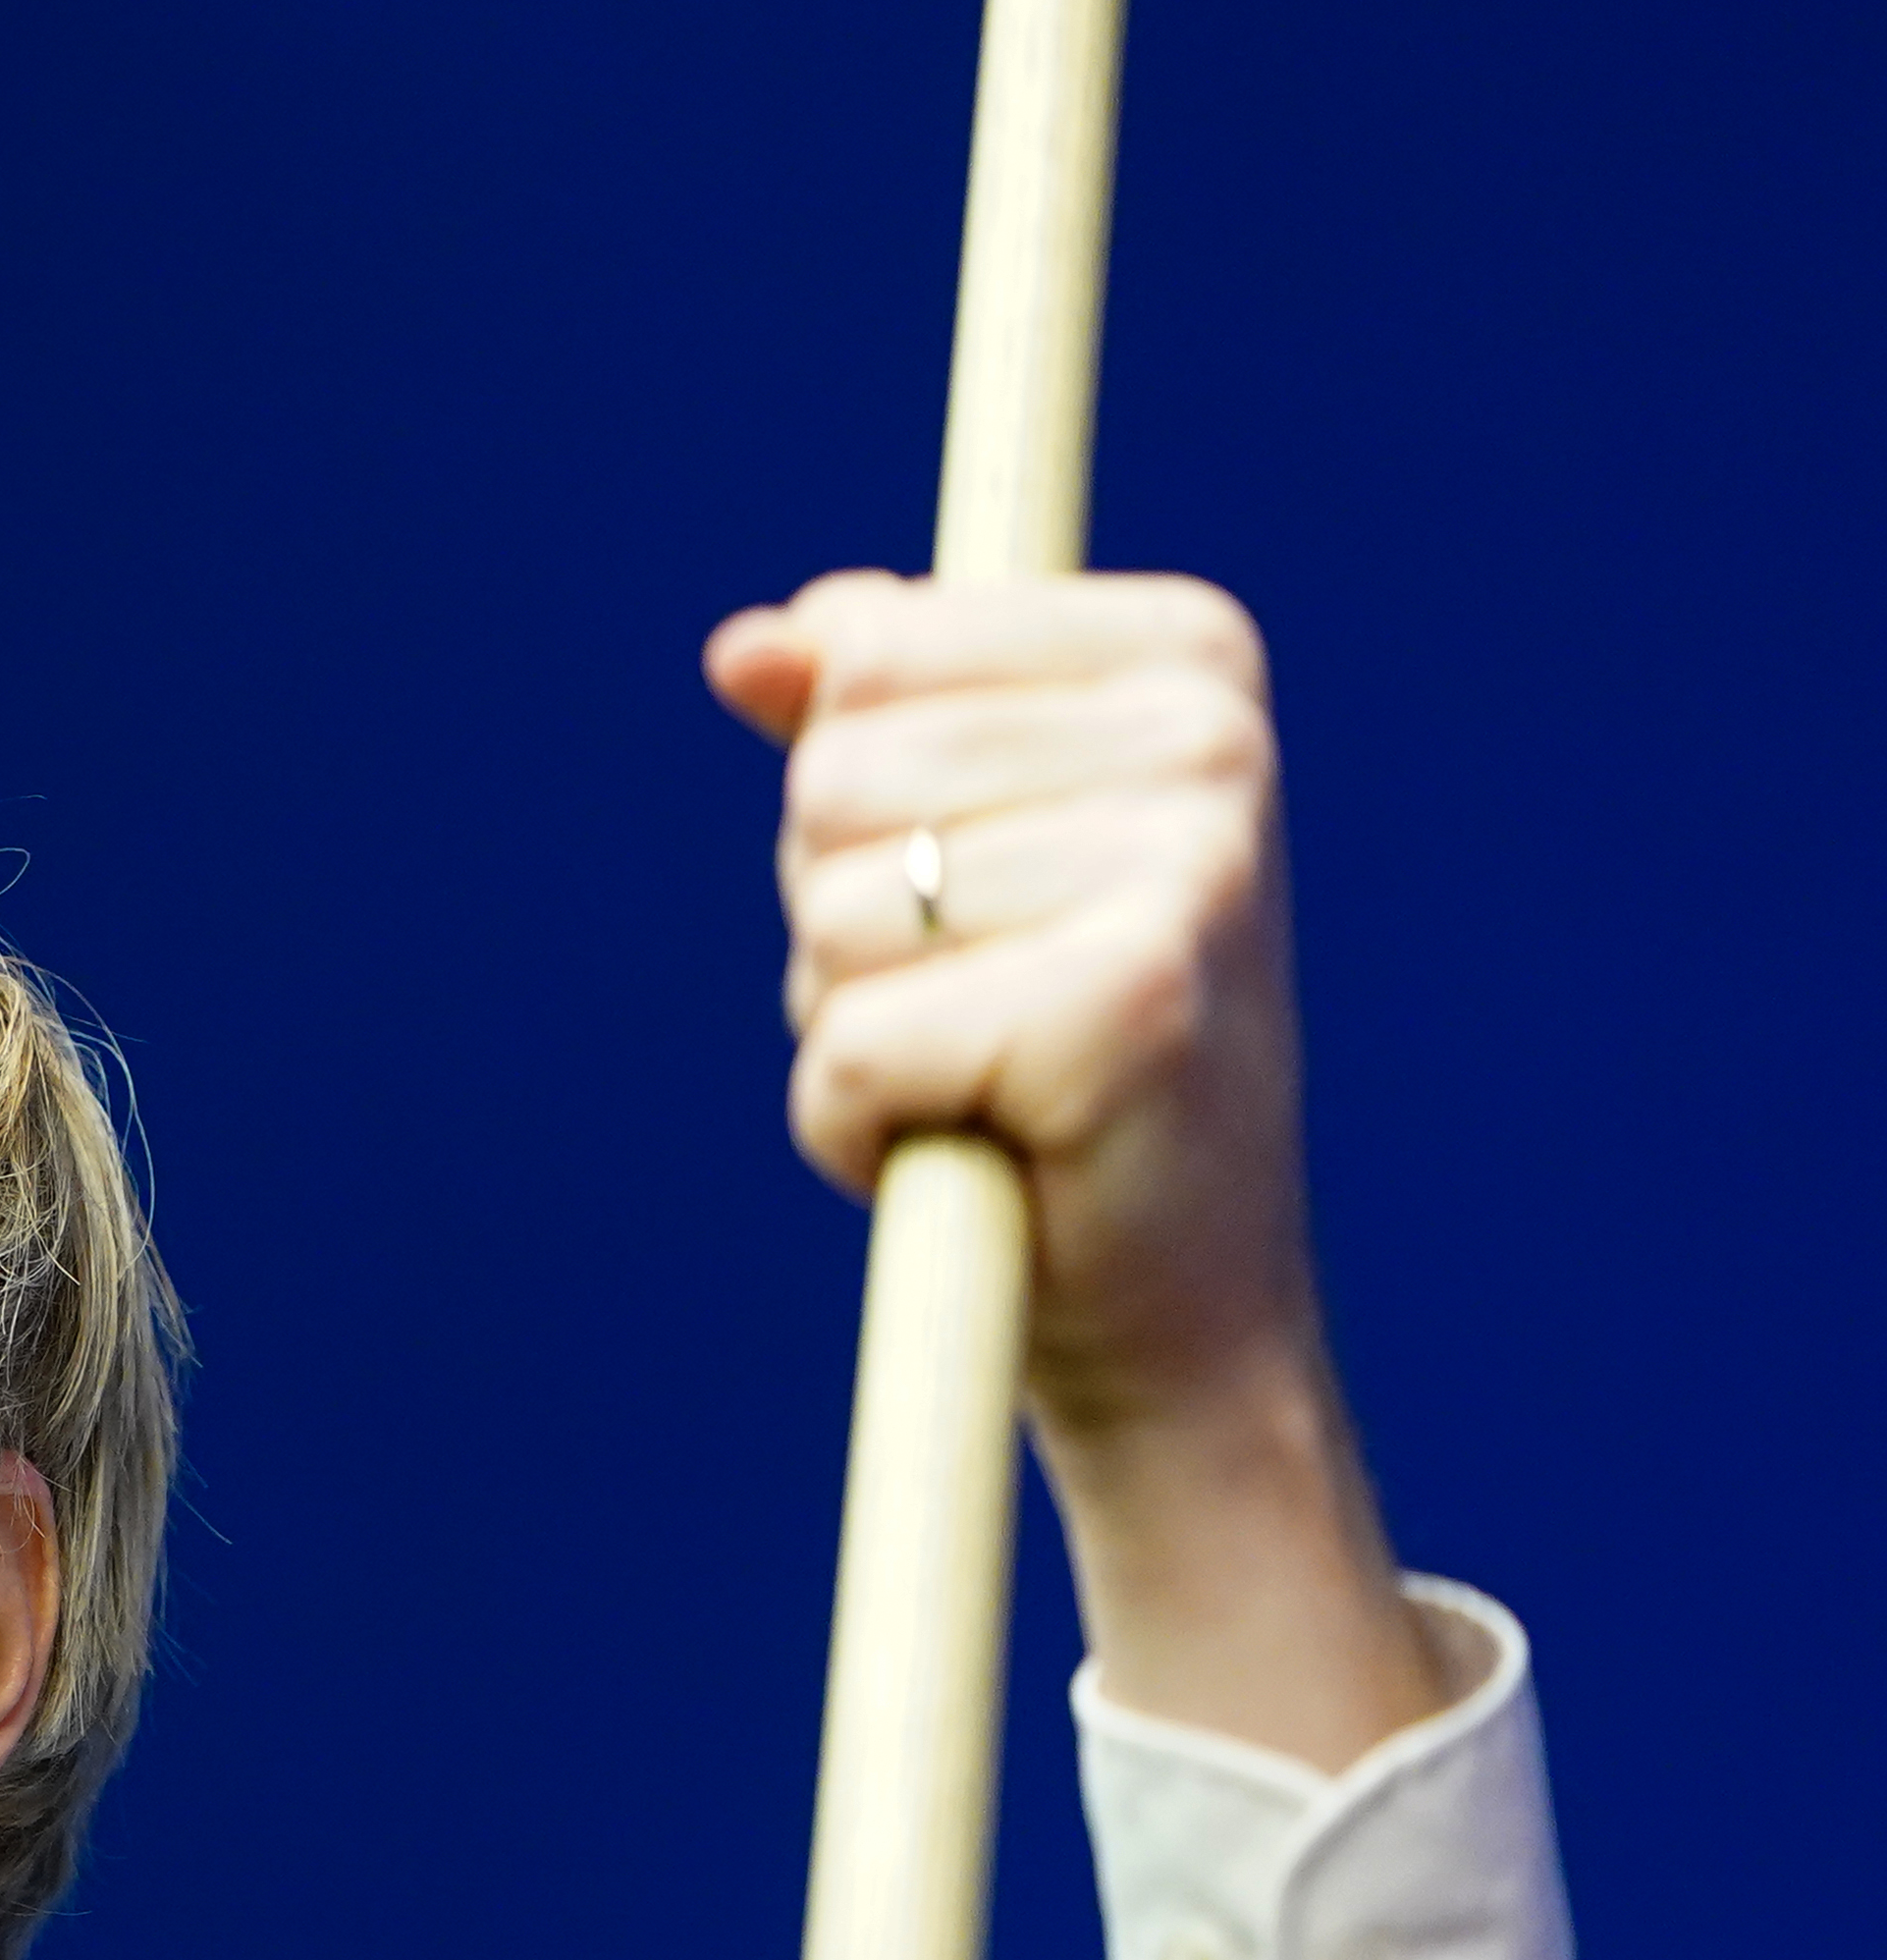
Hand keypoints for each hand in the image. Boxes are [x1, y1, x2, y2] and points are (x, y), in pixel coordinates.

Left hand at [710, 572, 1447, 1764]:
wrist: (1174, 1312)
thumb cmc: (1048, 1066)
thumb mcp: (959, 853)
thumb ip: (860, 721)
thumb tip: (745, 646)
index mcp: (1188, 659)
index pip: (871, 647)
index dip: (862, 801)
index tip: (988, 893)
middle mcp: (1213, 739)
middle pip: (832, 776)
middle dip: (846, 922)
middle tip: (980, 1012)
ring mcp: (1188, 866)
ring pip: (830, 910)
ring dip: (853, 1025)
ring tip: (987, 1081)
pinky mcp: (1129, 1005)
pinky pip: (849, 1043)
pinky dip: (856, 1128)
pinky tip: (977, 1154)